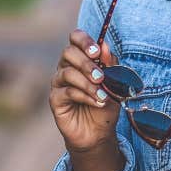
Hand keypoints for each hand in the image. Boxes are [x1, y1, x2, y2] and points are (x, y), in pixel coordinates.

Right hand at [49, 29, 121, 152]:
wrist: (99, 132)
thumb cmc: (106, 104)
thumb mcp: (115, 84)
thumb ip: (110, 65)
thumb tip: (105, 45)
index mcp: (81, 58)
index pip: (75, 38)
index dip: (84, 40)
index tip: (96, 51)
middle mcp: (66, 67)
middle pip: (68, 52)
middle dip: (86, 64)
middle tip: (101, 77)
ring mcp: (59, 83)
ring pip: (67, 73)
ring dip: (88, 83)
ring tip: (102, 95)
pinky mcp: (55, 99)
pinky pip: (66, 91)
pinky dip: (84, 96)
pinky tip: (96, 102)